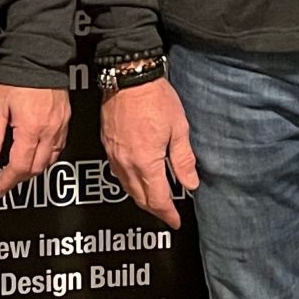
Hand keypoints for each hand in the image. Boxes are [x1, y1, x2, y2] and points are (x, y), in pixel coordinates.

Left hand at [0, 82, 70, 197]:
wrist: (38, 57)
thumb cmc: (16, 78)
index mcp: (30, 129)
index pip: (19, 166)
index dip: (7, 182)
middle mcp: (49, 131)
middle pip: (37, 168)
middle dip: (20, 178)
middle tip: (6, 181)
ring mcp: (60, 126)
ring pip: (50, 160)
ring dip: (34, 169)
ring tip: (19, 170)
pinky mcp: (66, 119)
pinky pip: (59, 147)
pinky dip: (47, 156)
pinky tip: (36, 153)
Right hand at [100, 80, 197, 228]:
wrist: (129, 77)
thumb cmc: (155, 99)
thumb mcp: (178, 128)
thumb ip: (183, 160)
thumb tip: (190, 184)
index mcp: (145, 161)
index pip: (157, 199)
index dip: (167, 214)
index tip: (175, 221)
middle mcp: (126, 163)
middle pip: (139, 198)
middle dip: (154, 210)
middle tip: (167, 214)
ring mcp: (114, 155)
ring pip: (127, 187)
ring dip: (141, 198)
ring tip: (155, 201)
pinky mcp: (107, 145)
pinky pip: (118, 173)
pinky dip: (130, 183)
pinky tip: (138, 179)